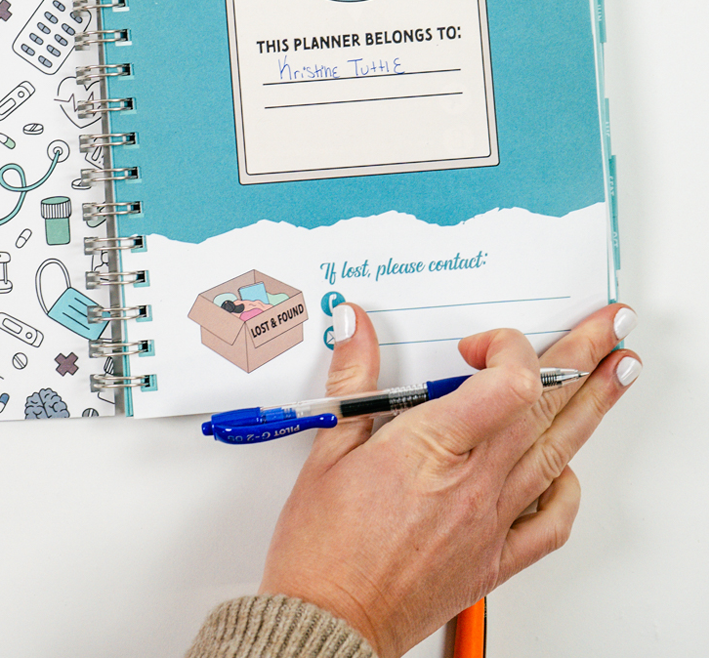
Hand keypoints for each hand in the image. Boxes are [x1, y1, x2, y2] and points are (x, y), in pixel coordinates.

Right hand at [258, 303, 639, 656]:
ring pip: (559, 454)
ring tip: (621, 373)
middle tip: (610, 325)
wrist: (330, 620)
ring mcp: (492, 521)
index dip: (507, 348)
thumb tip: (356, 327)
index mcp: (431, 449)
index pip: (508, 383)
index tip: (478, 344)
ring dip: (594, 406)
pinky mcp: (496, 556)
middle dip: (582, 357)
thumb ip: (353, 379)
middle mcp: (474, 483)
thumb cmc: (324, 545)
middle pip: (544, 407)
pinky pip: (553, 519)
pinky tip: (569, 464)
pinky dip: (568, 486)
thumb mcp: (328, 447)